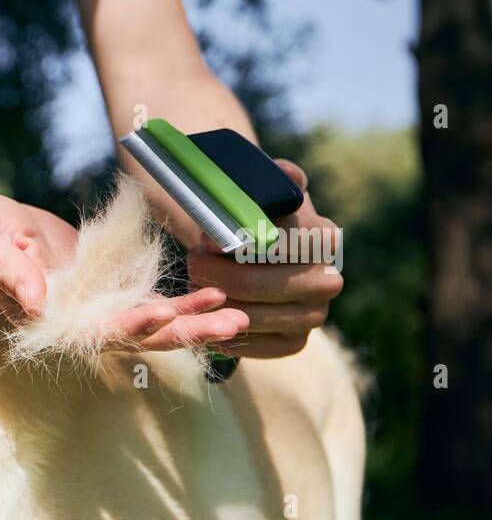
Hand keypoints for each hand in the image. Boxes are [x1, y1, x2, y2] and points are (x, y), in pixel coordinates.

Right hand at [0, 192, 247, 349]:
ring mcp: (95, 311)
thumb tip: (38, 303)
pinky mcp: (108, 292)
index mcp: (49, 322)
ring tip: (238, 316)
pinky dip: (182, 302)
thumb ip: (10, 275)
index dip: (128, 327)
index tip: (160, 314)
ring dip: (194, 323)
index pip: (94, 334)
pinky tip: (216, 295)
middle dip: (185, 332)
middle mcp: (78, 325)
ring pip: (152, 327)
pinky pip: (150, 302)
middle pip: (138, 339)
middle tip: (233, 324)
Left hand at [187, 161, 343, 357]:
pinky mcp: (297, 340)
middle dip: (217, 277)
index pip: (275, 247)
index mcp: (324, 238)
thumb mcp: (264, 190)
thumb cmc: (255, 218)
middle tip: (192, 267)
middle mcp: (328, 279)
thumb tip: (283, 172)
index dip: (233, 246)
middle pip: (258, 284)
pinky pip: (259, 346)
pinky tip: (207, 320)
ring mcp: (316, 314)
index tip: (204, 243)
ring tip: (194, 290)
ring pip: (253, 316)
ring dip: (215, 305)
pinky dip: (228, 336)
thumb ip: (275, 178)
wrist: (257, 251)